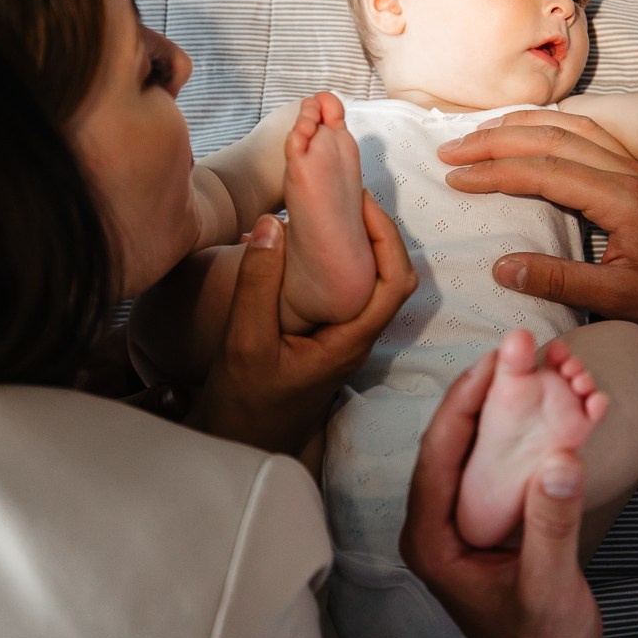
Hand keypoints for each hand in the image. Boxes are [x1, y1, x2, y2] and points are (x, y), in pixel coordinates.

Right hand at [187, 192, 416, 454]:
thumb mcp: (244, 343)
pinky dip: (336, 259)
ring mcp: (344, 336)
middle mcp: (356, 337)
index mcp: (349, 341)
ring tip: (332, 207)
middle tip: (348, 194)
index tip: (362, 201)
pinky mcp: (327, 334)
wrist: (242, 444)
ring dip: (359, 242)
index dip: (387, 236)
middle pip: (391, 276)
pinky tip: (302, 240)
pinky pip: (346, 289)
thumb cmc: (245, 404)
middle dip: (378, 231)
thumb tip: (271, 224)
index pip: (394, 283)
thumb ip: (257, 285)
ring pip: (370, 282)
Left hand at [401, 349, 603, 637]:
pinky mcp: (497, 513)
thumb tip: (558, 463)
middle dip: (492, 391)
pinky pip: (509, 458)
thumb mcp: (546, 588)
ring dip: (517, 404)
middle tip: (522, 351)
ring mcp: (468, 515)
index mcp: (432, 539)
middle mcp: (442, 521)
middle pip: (459, 438)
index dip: (464, 401)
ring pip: (485, 442)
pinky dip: (536, 430)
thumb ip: (551, 529)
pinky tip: (566, 405)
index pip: (438, 452)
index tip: (493, 362)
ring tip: (550, 368)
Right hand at [437, 113, 637, 355]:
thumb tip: (500, 266)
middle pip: (550, 138)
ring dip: (520, 126)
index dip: (494, 172)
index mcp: (620, 199)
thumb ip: (559, 280)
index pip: (543, 172)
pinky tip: (530, 132)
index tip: (455, 178)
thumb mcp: (619, 298)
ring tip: (479, 133)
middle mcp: (625, 171)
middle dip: (495, 140)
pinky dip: (549, 126)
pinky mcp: (637, 171)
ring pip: (569, 128)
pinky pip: (586, 133)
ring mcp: (633, 166)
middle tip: (450, 148)